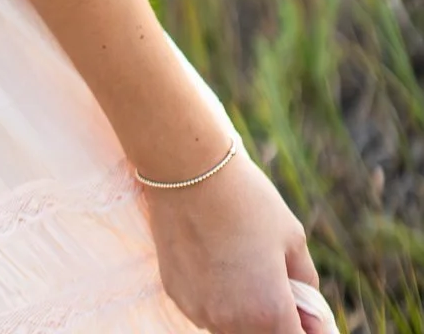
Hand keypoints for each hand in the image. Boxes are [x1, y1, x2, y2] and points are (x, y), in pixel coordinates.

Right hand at [144, 148, 320, 332]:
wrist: (186, 168)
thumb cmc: (246, 199)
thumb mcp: (292, 237)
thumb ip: (305, 282)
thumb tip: (309, 310)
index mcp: (269, 312)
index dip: (306, 328)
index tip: (306, 313)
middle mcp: (232, 322)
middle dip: (274, 320)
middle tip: (275, 283)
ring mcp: (200, 311)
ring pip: (231, 328)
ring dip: (243, 312)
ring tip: (242, 266)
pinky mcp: (176, 294)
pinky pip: (205, 309)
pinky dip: (215, 297)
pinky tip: (214, 260)